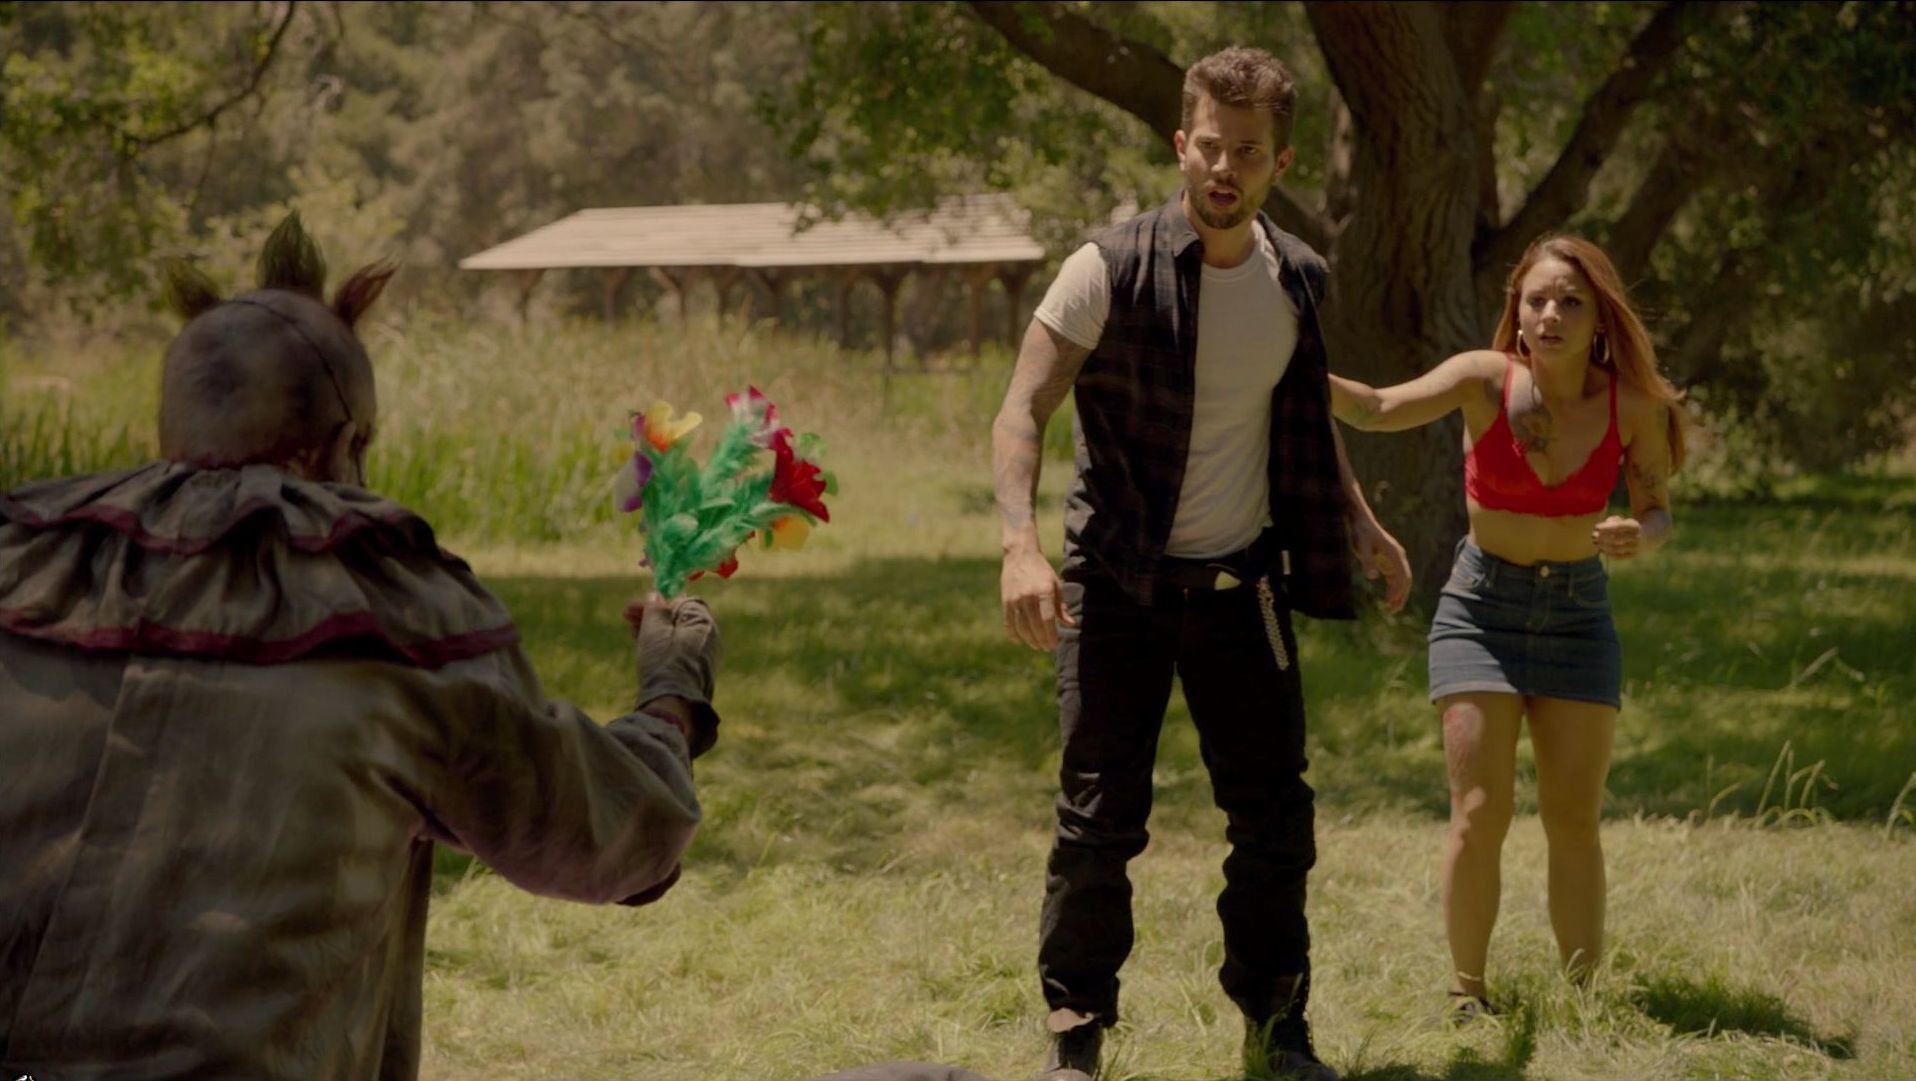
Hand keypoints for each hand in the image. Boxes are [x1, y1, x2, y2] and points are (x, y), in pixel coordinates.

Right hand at [625, 593, 720, 755]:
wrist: (673, 706)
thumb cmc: (664, 663)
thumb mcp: (654, 631)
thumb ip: (655, 610)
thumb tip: (656, 595)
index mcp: (704, 623)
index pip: (684, 601)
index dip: (660, 601)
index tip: (637, 604)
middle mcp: (709, 638)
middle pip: (678, 618)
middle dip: (652, 615)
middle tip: (627, 616)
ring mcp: (704, 657)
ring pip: (676, 635)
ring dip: (653, 629)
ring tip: (631, 631)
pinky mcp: (695, 672)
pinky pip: (677, 651)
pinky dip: (660, 645)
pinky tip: (643, 646)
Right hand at [1001, 547, 1074, 650]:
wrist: (1020, 555)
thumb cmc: (1042, 571)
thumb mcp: (1055, 584)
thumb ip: (1061, 606)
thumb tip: (1070, 624)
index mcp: (1044, 591)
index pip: (1048, 619)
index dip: (1051, 635)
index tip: (1054, 644)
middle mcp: (1028, 596)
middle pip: (1035, 626)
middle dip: (1041, 640)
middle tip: (1046, 648)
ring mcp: (1015, 599)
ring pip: (1022, 627)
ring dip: (1029, 639)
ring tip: (1036, 645)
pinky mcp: (1005, 601)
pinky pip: (1009, 623)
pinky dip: (1014, 634)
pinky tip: (1019, 641)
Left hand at [1350, 516, 1411, 612]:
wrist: (1360, 521)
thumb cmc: (1361, 533)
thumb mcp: (1362, 547)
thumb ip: (1367, 562)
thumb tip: (1373, 578)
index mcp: (1395, 554)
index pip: (1402, 576)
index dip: (1398, 591)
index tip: (1390, 603)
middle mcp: (1398, 557)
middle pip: (1405, 580)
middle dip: (1401, 596)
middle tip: (1393, 610)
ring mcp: (1394, 559)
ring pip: (1401, 580)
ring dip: (1398, 594)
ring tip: (1391, 609)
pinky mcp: (1388, 561)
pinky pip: (1395, 578)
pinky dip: (1393, 589)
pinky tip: (1388, 599)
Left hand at [1592, 515, 1642, 558]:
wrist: (1646, 536)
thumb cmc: (1627, 527)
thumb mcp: (1623, 520)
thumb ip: (1612, 521)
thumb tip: (1600, 529)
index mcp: (1634, 526)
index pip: (1618, 526)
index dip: (1606, 527)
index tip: (1596, 527)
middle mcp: (1637, 537)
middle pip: (1616, 538)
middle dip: (1603, 537)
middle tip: (1593, 536)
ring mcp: (1635, 548)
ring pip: (1616, 548)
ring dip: (1603, 546)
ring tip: (1595, 543)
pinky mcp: (1632, 556)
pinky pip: (1618, 556)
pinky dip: (1608, 553)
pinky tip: (1601, 549)